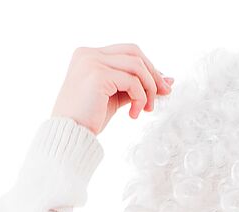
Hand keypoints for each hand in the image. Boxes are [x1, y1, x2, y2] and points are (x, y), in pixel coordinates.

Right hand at [50, 43, 173, 135]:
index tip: (162, 86)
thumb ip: (136, 85)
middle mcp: (88, 53)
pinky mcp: (97, 75)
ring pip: (136, 65)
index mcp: (89, 55)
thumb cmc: (90, 118)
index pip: (128, 52)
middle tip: (163, 94)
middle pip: (134, 52)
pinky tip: (133, 114)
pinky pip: (132, 82)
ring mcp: (91, 62)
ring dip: (148, 88)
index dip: (149, 67)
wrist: (71, 133)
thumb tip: (167, 80)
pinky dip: (139, 98)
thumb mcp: (116, 96)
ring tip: (145, 108)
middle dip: (153, 74)